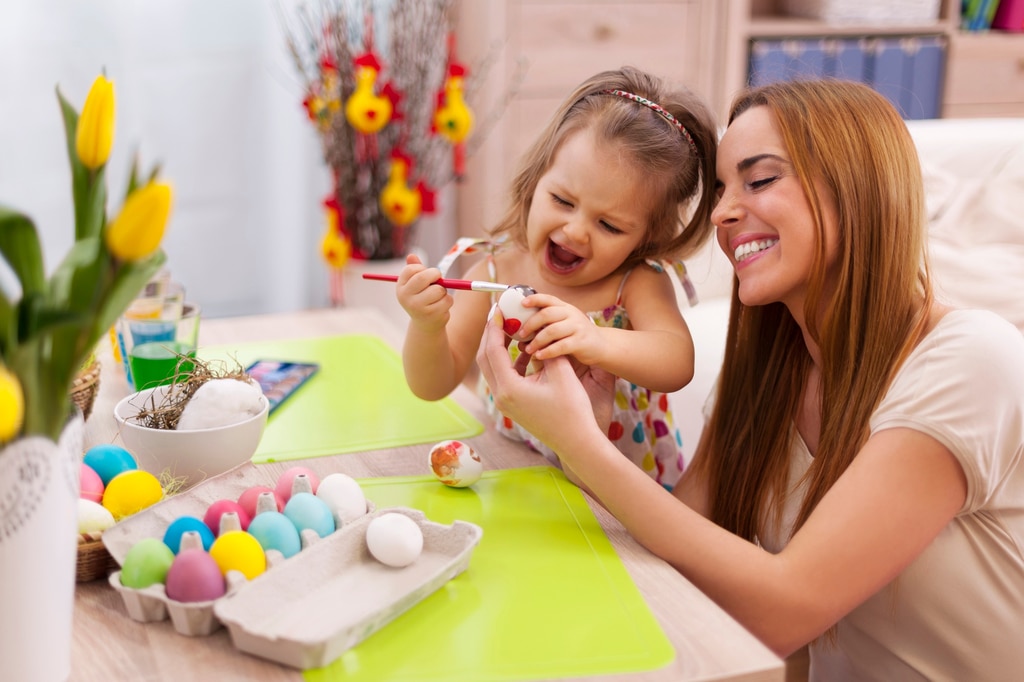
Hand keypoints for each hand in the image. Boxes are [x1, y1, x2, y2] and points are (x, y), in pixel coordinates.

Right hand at [396, 253, 450, 331]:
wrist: (426, 324)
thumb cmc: (422, 298)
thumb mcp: (416, 284)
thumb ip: (415, 270)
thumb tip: (411, 255)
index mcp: (401, 287)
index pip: (410, 270)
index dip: (422, 268)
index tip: (426, 273)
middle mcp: (405, 297)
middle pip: (422, 278)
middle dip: (435, 274)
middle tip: (439, 277)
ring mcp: (417, 307)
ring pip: (438, 290)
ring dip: (443, 291)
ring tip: (438, 297)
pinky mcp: (431, 315)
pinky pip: (446, 300)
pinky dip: (448, 301)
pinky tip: (441, 306)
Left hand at [478, 310, 614, 454]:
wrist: (577, 441)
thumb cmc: (572, 409)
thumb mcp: (561, 372)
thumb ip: (546, 349)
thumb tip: (535, 331)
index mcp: (509, 388)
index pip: (493, 350)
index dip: (495, 327)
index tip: (499, 309)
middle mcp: (501, 396)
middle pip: (485, 358)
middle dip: (491, 335)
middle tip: (499, 315)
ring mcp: (505, 403)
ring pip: (493, 368)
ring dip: (499, 348)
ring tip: (511, 329)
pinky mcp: (512, 405)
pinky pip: (504, 377)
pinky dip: (510, 361)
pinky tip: (526, 351)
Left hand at [517, 293, 603, 363]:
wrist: (602, 345)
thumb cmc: (577, 335)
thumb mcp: (564, 324)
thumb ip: (547, 324)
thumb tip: (521, 333)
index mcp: (565, 308)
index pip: (548, 299)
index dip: (534, 299)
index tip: (521, 304)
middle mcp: (571, 314)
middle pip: (547, 314)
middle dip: (530, 324)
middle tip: (520, 334)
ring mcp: (577, 327)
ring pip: (552, 331)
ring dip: (537, 340)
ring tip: (528, 348)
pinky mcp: (581, 342)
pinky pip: (561, 346)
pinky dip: (547, 351)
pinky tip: (539, 356)